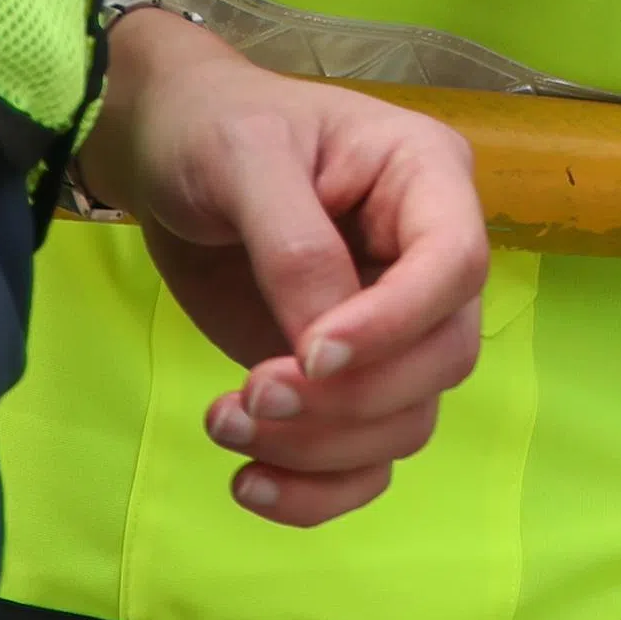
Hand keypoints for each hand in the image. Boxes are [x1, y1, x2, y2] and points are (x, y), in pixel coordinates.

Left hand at [79, 8, 495, 528]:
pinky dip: (316, 490)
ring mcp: (390, 326)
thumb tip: (321, 349)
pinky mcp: (345, 379)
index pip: (456, 265)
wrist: (164, 156)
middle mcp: (425, 260)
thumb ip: (292, 246)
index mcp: (426, 180)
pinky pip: (365, 460)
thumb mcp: (245, 158)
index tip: (308, 355)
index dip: (396, 323)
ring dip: (320, 448)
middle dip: (349, 398)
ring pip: (405, 420)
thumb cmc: (212, 129)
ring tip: (222, 420)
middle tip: (250, 394)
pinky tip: (249, 482)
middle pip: (443, 357)